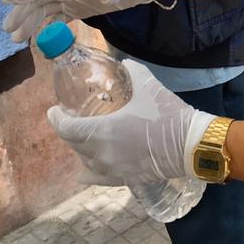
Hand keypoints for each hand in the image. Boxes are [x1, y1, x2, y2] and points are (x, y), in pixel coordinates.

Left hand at [47, 60, 212, 183]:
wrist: (190, 145)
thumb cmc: (167, 114)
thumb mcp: (148, 86)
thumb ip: (133, 72)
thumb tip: (125, 64)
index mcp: (101, 131)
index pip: (65, 128)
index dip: (55, 119)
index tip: (54, 111)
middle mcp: (101, 154)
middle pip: (73, 144)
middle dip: (69, 132)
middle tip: (72, 120)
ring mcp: (111, 170)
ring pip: (84, 161)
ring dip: (81, 149)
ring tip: (86, 138)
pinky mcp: (123, 179)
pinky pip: (97, 177)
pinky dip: (90, 171)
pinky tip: (89, 168)